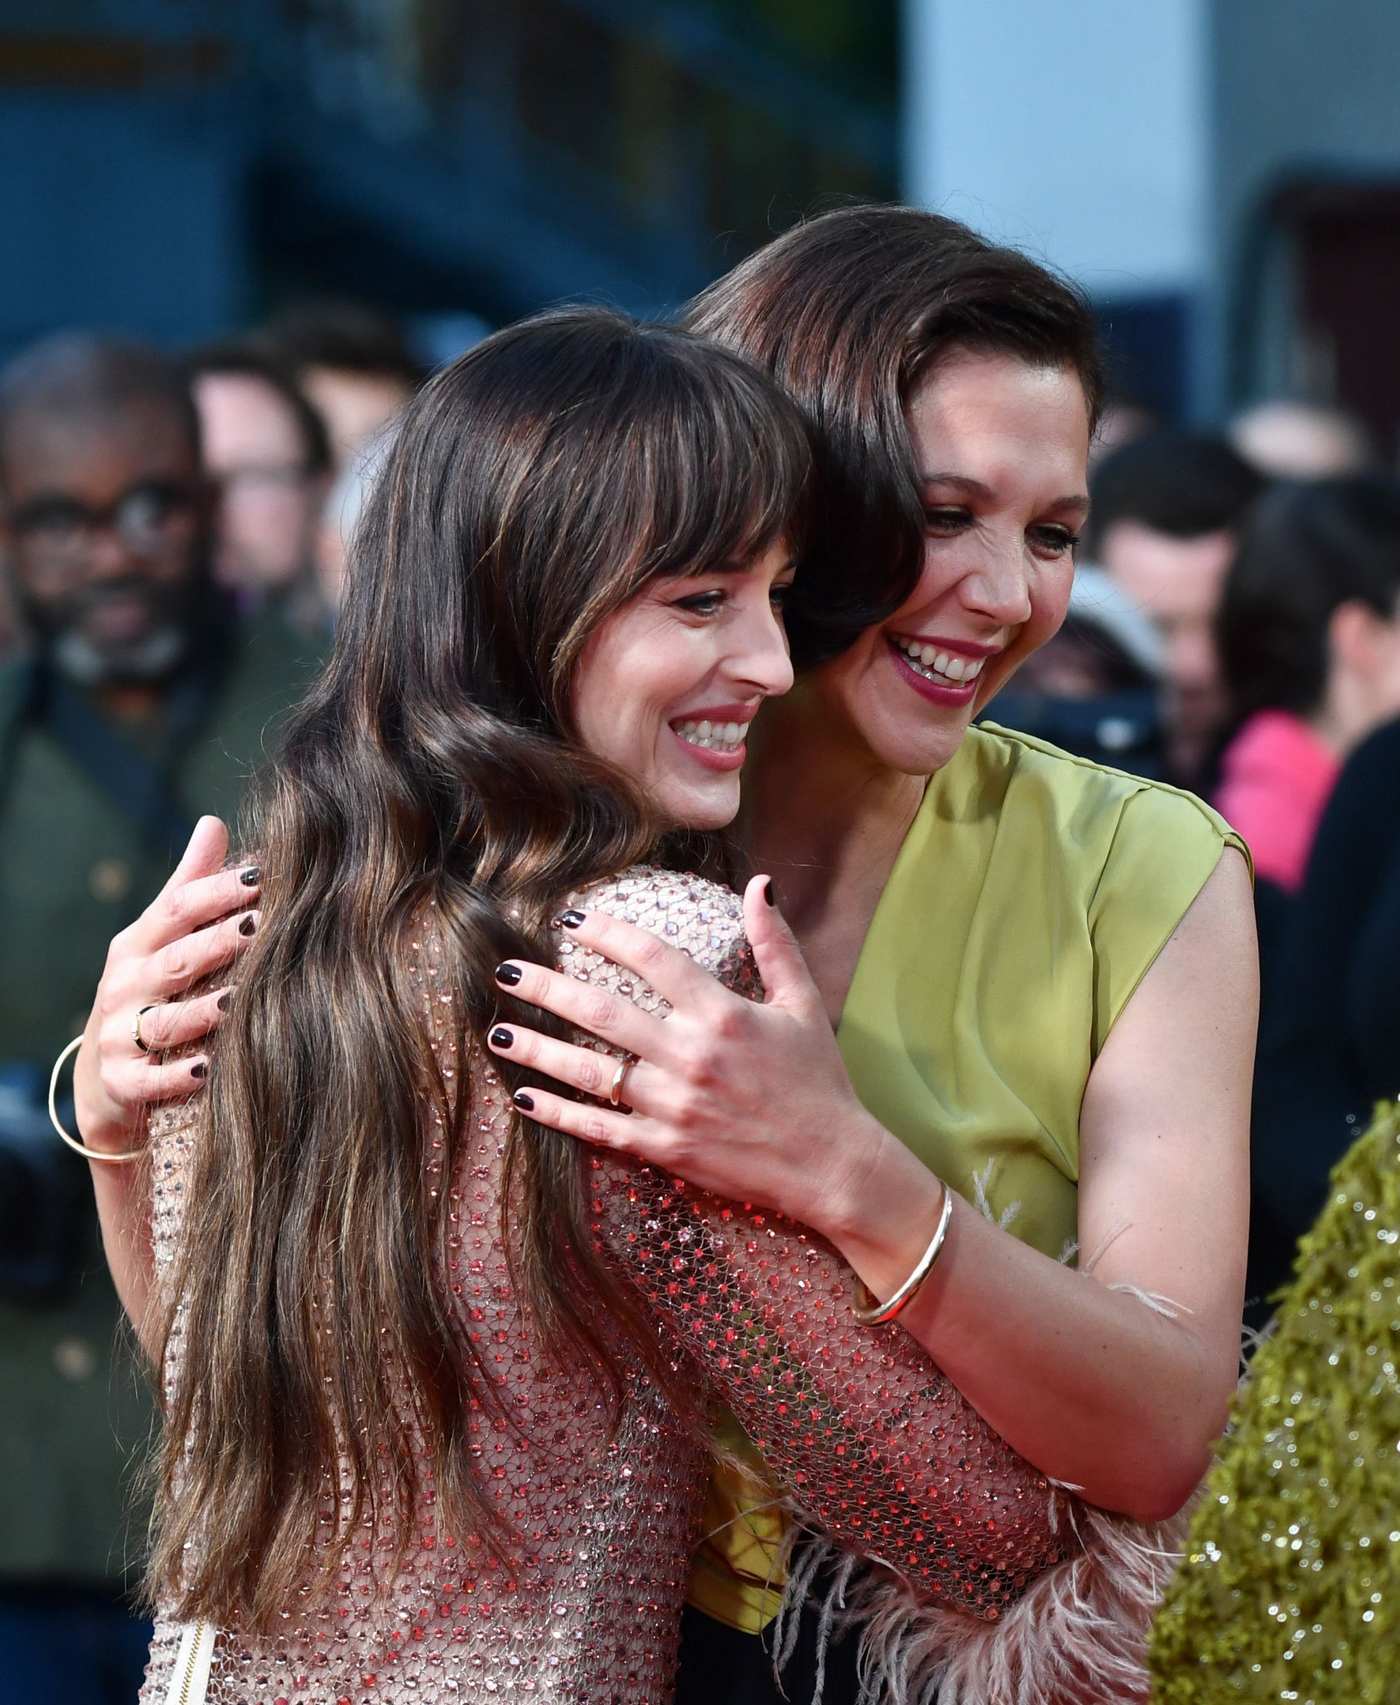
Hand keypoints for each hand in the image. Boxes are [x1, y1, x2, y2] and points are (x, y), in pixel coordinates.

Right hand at [73, 816, 259, 1153]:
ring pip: (166, 1020)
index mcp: (139, 942)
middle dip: (220, 943)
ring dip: (204, 1012)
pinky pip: (146, 1081)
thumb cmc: (151, 988)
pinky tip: (207, 1068)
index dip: (218, 892)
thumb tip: (213, 822)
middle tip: (264, 928)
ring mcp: (120, 1034)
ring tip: (241, 1001)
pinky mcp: (120, 1081)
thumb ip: (189, 883)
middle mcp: (126, 984)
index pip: (178, 908)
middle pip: (177, 960)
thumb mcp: (161, 936)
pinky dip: (174, 1077)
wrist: (107, 1071)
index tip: (262, 877)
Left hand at [487, 874, 887, 1238]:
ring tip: (496, 1030)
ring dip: (538, 1049)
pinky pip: (600, 1129)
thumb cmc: (819, 1080)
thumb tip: (759, 884)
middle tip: (506, 968)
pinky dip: (560, 1114)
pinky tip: (526, 1097)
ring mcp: (673, 1106)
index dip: (608, 933)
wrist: (832, 1164)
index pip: (652, 959)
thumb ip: (775, 943)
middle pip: (603, 1012)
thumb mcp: (802, 1004)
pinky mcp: (665, 1148)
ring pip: (590, 1072)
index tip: (572, 919)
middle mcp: (690, 1057)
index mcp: (722, 1014)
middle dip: (548, 987)